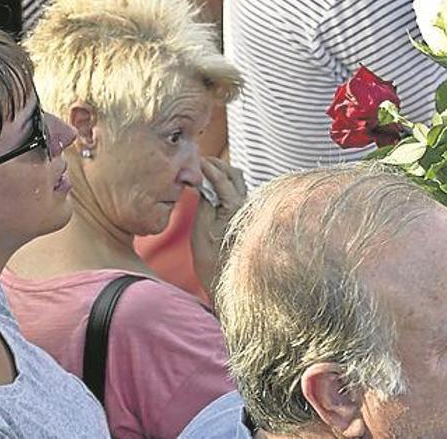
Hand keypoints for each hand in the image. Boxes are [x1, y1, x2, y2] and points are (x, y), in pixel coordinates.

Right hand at [191, 157, 246, 299]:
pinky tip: (214, 191)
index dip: (208, 167)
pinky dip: (227, 187)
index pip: (223, 179)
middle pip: (236, 175)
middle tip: (200, 164)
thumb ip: (204, 204)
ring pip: (239, 184)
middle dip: (218, 166)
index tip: (196, 160)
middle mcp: (248, 209)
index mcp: (236, 210)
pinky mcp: (248, 219)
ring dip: (223, 176)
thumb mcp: (200, 232)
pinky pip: (239, 195)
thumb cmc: (212, 263)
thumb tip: (203, 185)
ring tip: (205, 175)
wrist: (229, 286)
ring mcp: (250, 213)